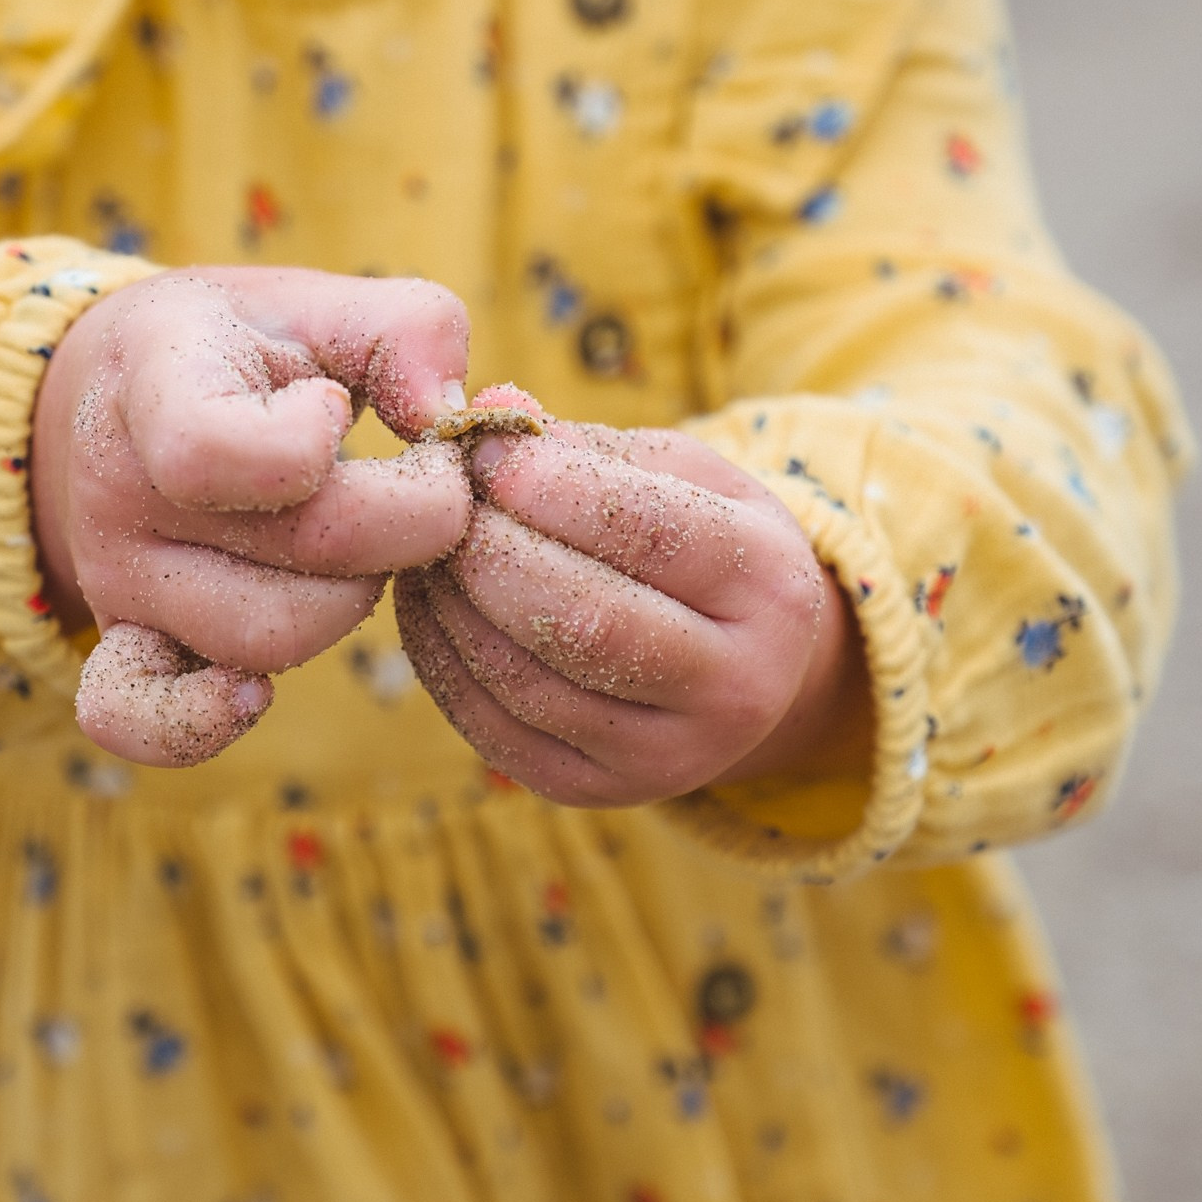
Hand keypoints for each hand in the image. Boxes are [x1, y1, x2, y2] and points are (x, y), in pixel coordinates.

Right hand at [32, 266, 474, 766]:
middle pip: (305, 559)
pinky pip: (138, 719)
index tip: (334, 408)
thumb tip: (458, 428)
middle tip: (410, 484)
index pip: (214, 451)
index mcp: (156, 385)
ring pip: (274, 641)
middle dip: (404, 526)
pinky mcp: (124, 644)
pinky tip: (253, 697)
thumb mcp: (321, 302)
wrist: (121, 392)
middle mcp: (121, 491)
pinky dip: (199, 723)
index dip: (314, 442)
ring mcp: (116, 579)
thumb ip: (413, 332)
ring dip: (354, 601)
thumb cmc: (245, 346)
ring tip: (353, 544)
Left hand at [394, 392, 871, 806]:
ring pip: (531, 680)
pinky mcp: (596, 790)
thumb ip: (590, 446)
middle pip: (588, 620)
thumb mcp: (682, 478)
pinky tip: (428, 604)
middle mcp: (735, 687)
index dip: (554, 488)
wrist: (744, 673)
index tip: (487, 452)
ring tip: (429, 547)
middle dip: (491, 551)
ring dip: (453, 604)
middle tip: (443, 503)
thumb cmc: (700, 545)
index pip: (653, 535)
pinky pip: (495, 727)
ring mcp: (666, 756)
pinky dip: (442, 658)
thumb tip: (493, 412)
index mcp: (772, 589)